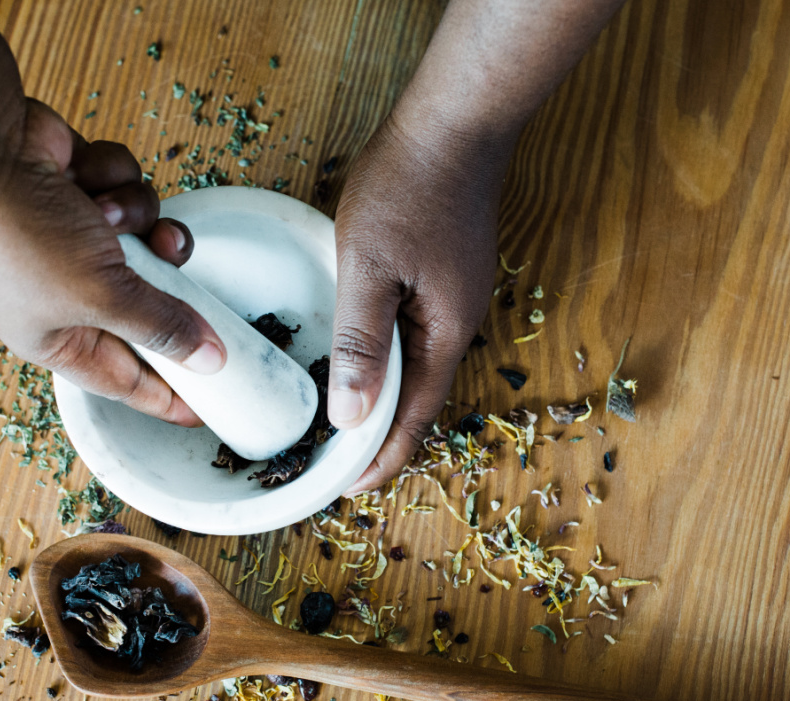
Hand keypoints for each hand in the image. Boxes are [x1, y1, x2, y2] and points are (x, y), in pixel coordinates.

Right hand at [0, 99, 227, 425]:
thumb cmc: (18, 232)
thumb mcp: (99, 295)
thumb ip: (160, 327)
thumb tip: (210, 362)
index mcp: (56, 338)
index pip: (126, 381)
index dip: (167, 395)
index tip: (209, 409)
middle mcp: (64, 293)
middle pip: (146, 308)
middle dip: (162, 287)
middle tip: (181, 278)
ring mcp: (73, 238)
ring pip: (149, 242)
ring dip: (136, 221)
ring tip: (107, 211)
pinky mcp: (82, 189)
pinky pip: (129, 194)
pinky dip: (112, 181)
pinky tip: (82, 173)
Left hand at [328, 112, 513, 492]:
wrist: (454, 123)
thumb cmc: (410, 188)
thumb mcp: (370, 266)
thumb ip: (362, 342)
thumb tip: (351, 416)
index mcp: (445, 334)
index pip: (414, 419)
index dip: (380, 459)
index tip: (344, 488)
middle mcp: (457, 326)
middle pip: (418, 402)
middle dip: (379, 439)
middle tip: (332, 464)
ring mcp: (453, 301)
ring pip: (415, 370)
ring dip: (381, 401)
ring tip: (340, 425)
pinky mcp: (443, 279)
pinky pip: (414, 338)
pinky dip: (385, 362)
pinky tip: (360, 361)